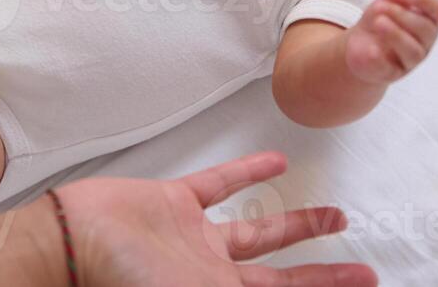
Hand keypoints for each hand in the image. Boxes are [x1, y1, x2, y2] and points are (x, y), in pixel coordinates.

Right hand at [56, 151, 375, 286]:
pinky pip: (218, 187)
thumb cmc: (127, 281)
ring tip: (336, 218)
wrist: (73, 243)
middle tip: (363, 269)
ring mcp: (193, 239)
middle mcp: (212, 275)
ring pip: (259, 233)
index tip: (362, 285)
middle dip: (323, 276)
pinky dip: (247, 174)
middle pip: (281, 280)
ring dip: (296, 225)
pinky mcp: (172, 203)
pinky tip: (275, 162)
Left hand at [343, 0, 437, 84]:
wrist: (359, 46)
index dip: (427, 1)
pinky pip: (389, 69)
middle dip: (403, 15)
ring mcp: (409, 61)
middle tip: (381, 7)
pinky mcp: (390, 73)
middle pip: (426, 30)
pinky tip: (372, 49)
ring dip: (396, 34)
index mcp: (427, 22)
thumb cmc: (380, 21)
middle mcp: (424, 43)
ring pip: (414, 51)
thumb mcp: (387, 1)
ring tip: (378, 22)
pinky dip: (380, 58)